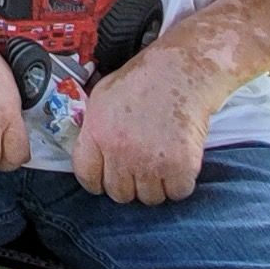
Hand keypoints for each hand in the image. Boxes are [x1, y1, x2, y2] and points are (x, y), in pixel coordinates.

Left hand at [66, 49, 209, 204]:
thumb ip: (93, 128)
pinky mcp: (180, 166)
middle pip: (119, 193)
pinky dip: (180, 184)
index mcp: (97, 132)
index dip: (97, 181)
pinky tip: (179, 165)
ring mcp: (150, 161)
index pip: (87, 176)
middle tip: (140, 168)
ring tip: (160, 163)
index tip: (107, 178)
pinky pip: (176, 193)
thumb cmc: (145, 79)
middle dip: (129, 184)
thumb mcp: (103, 96)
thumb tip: (89, 153)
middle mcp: (120, 150)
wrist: (183, 70)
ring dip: (156, 186)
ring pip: (148, 197)